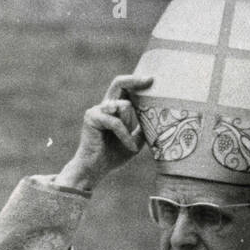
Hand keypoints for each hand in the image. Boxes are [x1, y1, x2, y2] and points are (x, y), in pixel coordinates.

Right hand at [56, 73, 153, 192]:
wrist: (95, 170)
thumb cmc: (112, 156)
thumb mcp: (134, 141)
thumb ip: (141, 128)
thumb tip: (157, 118)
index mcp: (113, 110)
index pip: (124, 89)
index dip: (136, 82)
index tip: (151, 80)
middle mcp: (104, 106)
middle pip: (119, 83)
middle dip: (135, 80)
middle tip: (149, 80)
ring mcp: (97, 110)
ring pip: (123, 106)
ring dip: (130, 125)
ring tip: (130, 143)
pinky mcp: (92, 117)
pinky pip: (116, 122)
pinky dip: (124, 135)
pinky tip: (129, 146)